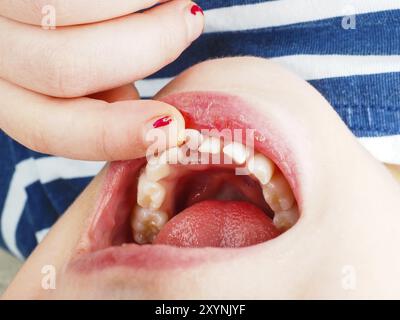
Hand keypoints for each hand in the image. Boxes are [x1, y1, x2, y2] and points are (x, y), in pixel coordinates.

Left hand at [0, 0, 203, 159]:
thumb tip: (144, 114)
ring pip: (64, 9)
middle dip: (147, 46)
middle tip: (191, 20)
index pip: (48, 130)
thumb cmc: (69, 36)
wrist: (47, 1)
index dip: (115, 134)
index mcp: (11, 98)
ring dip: (138, 5)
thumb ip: (105, 98)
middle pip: (64, 67)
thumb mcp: (80, 78)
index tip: (173, 124)